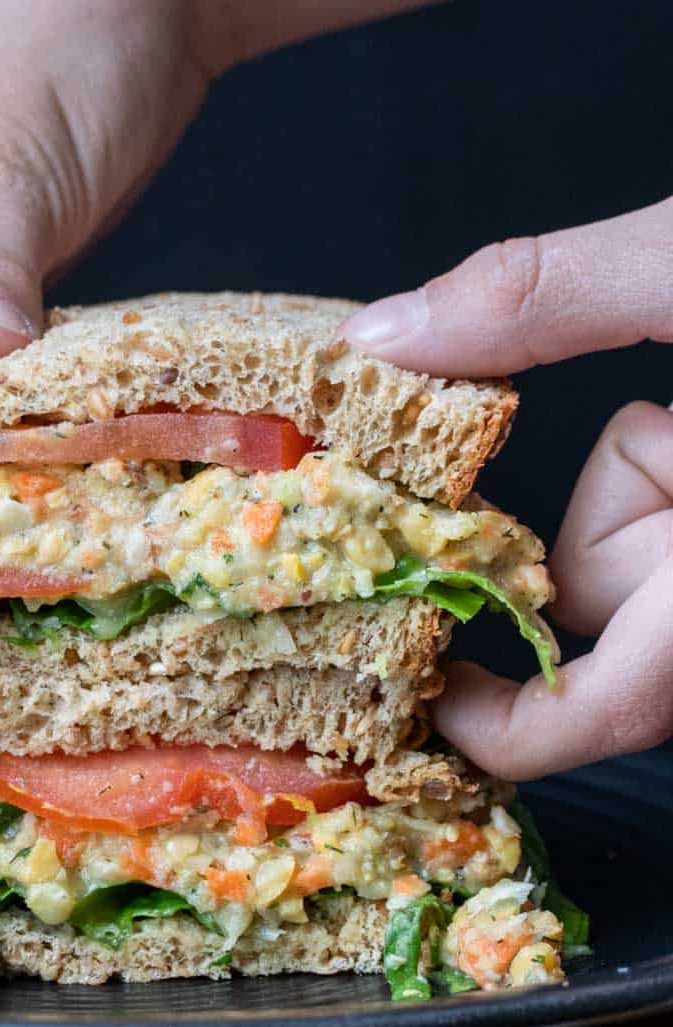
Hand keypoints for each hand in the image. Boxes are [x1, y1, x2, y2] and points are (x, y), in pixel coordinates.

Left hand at [341, 201, 672, 776]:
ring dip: (638, 484)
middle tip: (614, 435)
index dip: (504, 730)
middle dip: (586, 532)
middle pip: (613, 624)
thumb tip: (381, 334)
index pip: (612, 712)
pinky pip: (670, 531)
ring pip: (639, 568)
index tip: (424, 702)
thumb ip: (550, 296)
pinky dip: (668, 474)